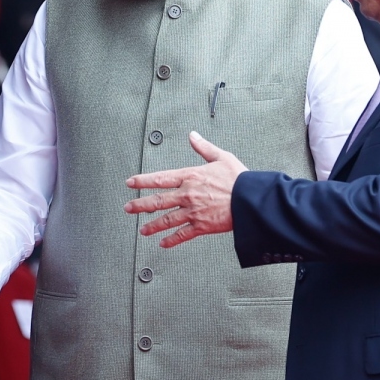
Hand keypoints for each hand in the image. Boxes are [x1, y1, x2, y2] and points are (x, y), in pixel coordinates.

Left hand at [124, 131, 246, 247]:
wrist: (251, 200)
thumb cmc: (239, 178)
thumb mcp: (221, 157)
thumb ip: (204, 147)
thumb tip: (192, 136)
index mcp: (190, 177)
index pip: (160, 178)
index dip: (142, 181)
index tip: (130, 183)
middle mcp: (187, 195)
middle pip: (158, 201)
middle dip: (140, 205)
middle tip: (128, 208)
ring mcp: (193, 212)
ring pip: (166, 220)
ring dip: (152, 225)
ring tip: (142, 230)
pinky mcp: (201, 226)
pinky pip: (182, 235)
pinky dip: (172, 240)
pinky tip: (163, 243)